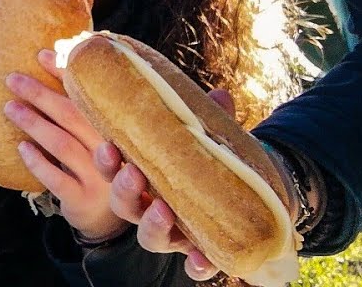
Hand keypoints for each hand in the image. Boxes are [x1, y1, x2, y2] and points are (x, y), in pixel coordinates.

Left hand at [4, 48, 127, 242]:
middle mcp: (114, 150)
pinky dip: (37, 161)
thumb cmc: (100, 165)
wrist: (107, 219)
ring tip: (9, 108)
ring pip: (62, 144)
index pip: (92, 94)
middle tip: (13, 79)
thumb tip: (60, 54)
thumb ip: (87, 106)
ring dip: (33, 122)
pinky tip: (21, 147)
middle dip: (41, 94)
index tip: (42, 54)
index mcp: (118, 128)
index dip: (67, 72)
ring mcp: (99, 177)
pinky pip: (56, 179)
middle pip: (73, 116)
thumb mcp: (102, 136)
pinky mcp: (83, 200)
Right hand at [92, 88, 236, 281]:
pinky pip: (195, 265)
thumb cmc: (216, 161)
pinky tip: (201, 258)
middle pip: (124, 205)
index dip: (106, 162)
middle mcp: (151, 208)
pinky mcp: (204, 252)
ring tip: (163, 209)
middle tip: (134, 174)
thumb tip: (220, 96)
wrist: (255, 194)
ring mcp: (175, 234)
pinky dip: (196, 265)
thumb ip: (211, 119)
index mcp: (145, 177)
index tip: (109, 145)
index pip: (114, 171)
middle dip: (124, 190)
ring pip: (150, 238)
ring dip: (151, 225)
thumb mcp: (209, 137)